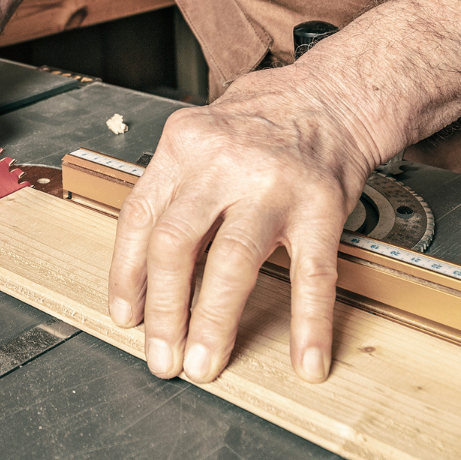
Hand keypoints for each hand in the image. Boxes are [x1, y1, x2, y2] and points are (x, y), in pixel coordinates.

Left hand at [107, 64, 383, 384]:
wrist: (334, 95)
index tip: (126, 316)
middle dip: (164, 310)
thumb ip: (175, 189)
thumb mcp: (203, 134)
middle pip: (176, 244)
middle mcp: (223, 162)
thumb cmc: (264, 120)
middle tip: (162, 358)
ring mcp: (274, 185)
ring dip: (214, 322)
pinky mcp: (321, 206)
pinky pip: (311, 274)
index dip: (127, 274)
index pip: (140, 217)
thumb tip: (145, 269)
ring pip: (231, 262)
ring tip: (205, 364)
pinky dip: (309, 324)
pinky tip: (306, 359)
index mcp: (184, 145)